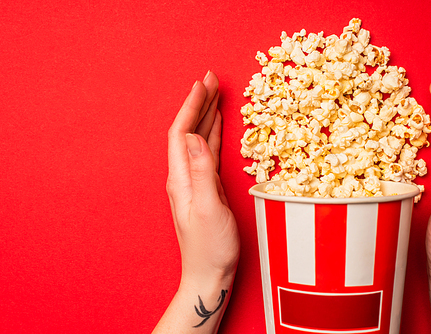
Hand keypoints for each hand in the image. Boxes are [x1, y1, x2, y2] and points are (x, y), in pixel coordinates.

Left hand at [166, 71, 239, 281]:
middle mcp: (184, 177)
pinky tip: (218, 127)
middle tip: (212, 79)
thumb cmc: (211, 248)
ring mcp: (195, 182)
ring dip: (206, 115)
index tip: (203, 84)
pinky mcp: (207, 188)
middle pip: (188, 131)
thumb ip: (202, 171)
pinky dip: (213, 135)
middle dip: (199, 104)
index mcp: (181, 178)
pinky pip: (207, 153)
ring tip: (216, 95)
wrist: (209, 274)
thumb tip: (193, 135)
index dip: (191, 106)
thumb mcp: (209, 209)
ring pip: (198, 140)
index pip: (181, 133)